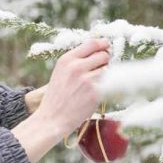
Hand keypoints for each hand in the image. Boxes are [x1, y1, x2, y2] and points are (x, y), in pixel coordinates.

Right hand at [12, 39, 110, 162]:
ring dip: (106, 76)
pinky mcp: (95, 93)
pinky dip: (107, 87)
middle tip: (99, 71)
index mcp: (67, 60)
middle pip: (103, 55)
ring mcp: (87, 79)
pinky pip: (110, 84)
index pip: (92, 43)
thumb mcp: (61, 72)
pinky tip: (96, 94)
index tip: (106, 47)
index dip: (102, 44)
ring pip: (108, 69)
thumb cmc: (57, 96)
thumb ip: (77, 61)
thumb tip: (99, 51)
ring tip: (94, 85)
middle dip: (104, 62)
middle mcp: (76, 67)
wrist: (52, 118)